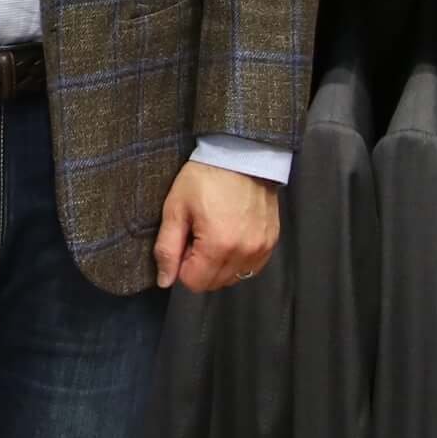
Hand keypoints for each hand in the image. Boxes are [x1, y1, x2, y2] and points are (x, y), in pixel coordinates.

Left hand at [153, 160, 279, 292]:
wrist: (241, 154)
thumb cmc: (205, 178)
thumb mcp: (176, 209)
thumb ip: (167, 248)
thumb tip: (165, 281)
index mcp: (218, 246)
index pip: (194, 283)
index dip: (182, 266)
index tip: (184, 242)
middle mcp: (244, 252)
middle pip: (214, 283)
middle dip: (200, 266)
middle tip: (197, 235)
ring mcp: (261, 248)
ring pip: (233, 277)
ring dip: (219, 265)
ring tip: (215, 234)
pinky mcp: (271, 241)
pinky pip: (251, 267)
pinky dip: (238, 259)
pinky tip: (231, 236)